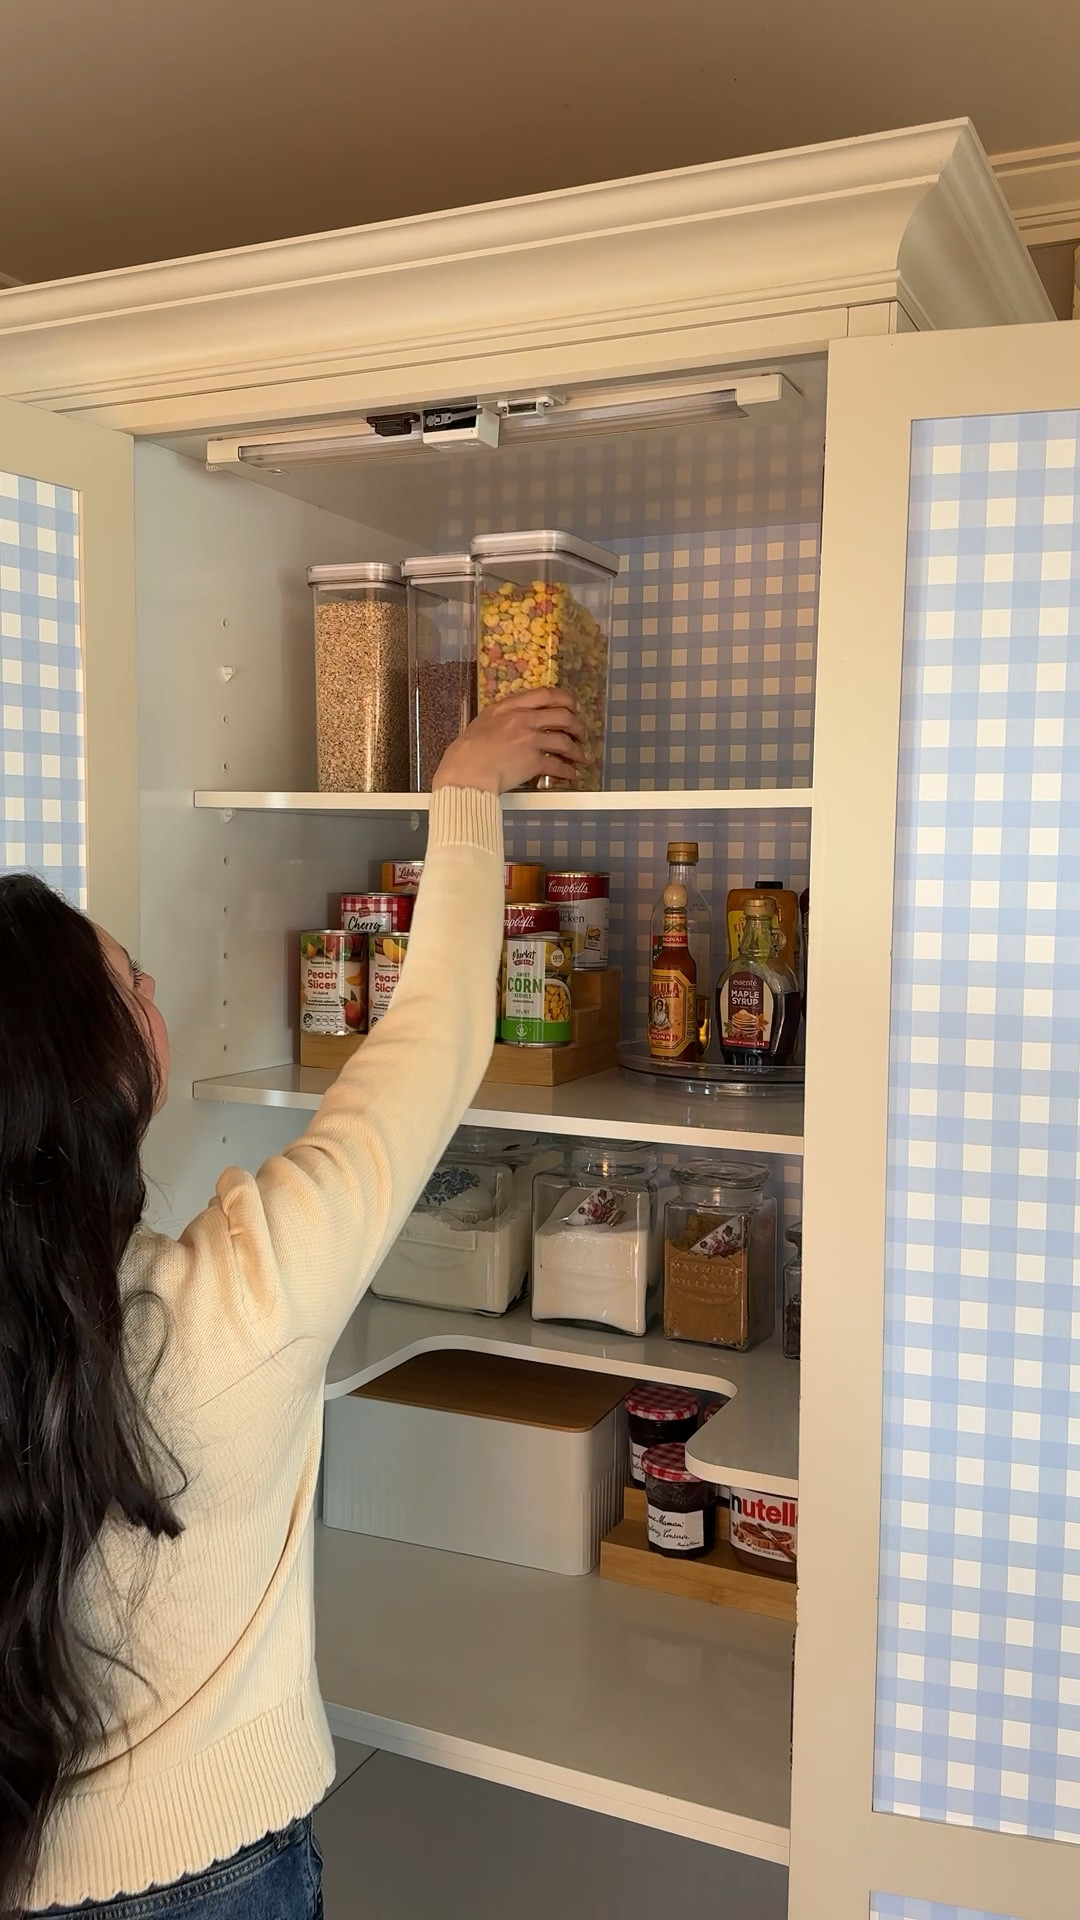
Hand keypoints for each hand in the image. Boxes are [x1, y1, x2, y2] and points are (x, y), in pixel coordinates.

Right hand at [432, 689, 585, 794]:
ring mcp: (530, 740)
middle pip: (562, 716)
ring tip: (580, 757)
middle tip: (580, 733)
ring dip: (576, 750)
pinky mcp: (533, 762)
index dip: (564, 699)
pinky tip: (572, 775)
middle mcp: (524, 719)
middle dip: (577, 726)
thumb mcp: (484, 721)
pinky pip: (558, 765)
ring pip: (564, 741)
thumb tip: (516, 718)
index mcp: (510, 706)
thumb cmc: (467, 750)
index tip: (571, 706)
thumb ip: (504, 716)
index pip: (545, 694)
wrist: (466, 771)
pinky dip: (568, 771)